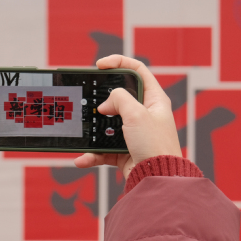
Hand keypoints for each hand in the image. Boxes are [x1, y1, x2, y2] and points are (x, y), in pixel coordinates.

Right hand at [73, 55, 181, 178]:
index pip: (138, 70)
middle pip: (119, 97)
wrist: (157, 179)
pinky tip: (83, 158)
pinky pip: (104, 149)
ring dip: (93, 130)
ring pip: (108, 124)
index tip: (100, 65)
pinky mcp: (126, 150)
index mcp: (155, 99)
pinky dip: (92, 154)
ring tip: (84, 131)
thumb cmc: (155, 145)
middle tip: (88, 99)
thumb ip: (119, 99)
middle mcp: (146, 114)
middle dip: (101, 99)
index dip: (119, 62)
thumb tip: (105, 105)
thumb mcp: (136, 114)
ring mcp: (135, 132)